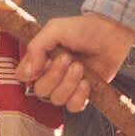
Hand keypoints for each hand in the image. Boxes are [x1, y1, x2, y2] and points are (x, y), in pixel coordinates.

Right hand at [17, 13, 134, 112]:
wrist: (111, 33)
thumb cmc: (84, 29)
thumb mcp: (55, 29)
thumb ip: (36, 47)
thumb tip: (26, 72)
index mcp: (41, 58)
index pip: (23, 76)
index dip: (32, 73)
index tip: (45, 61)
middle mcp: (51, 74)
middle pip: (41, 90)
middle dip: (55, 75)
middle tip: (68, 59)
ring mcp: (67, 85)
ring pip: (57, 99)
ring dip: (69, 83)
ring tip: (80, 67)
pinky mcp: (83, 93)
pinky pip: (73, 106)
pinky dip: (79, 96)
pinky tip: (86, 82)